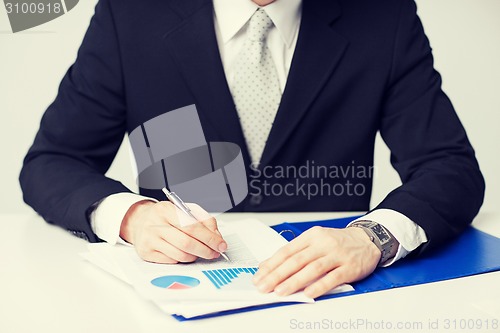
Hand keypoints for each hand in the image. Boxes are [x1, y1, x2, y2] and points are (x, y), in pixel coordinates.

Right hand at [119, 200, 226, 263]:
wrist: (139, 221)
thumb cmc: (165, 216)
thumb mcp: (185, 210)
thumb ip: (203, 220)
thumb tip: (216, 237)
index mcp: (166, 210)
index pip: (192, 226)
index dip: (209, 238)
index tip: (220, 244)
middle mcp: (155, 225)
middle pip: (187, 242)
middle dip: (205, 250)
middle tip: (214, 252)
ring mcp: (149, 240)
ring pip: (180, 255)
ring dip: (195, 256)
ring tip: (200, 252)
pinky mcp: (146, 253)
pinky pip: (172, 261)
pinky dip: (183, 259)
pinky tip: (184, 253)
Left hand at [252, 226, 380, 297]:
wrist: (367, 239)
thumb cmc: (338, 242)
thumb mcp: (315, 241)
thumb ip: (294, 253)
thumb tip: (268, 265)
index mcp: (311, 236)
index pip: (286, 251)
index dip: (271, 264)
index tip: (259, 276)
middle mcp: (322, 244)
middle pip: (296, 260)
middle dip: (277, 275)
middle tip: (264, 286)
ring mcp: (336, 255)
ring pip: (312, 268)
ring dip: (294, 281)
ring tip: (281, 291)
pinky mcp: (349, 267)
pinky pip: (332, 277)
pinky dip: (319, 286)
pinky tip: (308, 293)